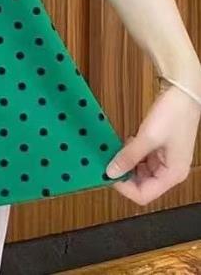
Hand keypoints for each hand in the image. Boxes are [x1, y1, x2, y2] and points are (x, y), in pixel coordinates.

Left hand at [105, 84, 200, 204]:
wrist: (182, 95)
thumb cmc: (173, 116)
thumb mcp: (147, 137)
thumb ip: (129, 156)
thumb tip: (111, 171)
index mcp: (172, 175)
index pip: (144, 195)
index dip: (124, 188)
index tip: (108, 175)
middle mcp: (169, 171)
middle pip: (141, 184)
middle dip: (123, 174)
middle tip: (107, 162)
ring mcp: (164, 160)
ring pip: (139, 171)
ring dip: (126, 163)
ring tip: (114, 151)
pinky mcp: (159, 149)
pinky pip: (141, 158)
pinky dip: (130, 153)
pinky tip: (124, 142)